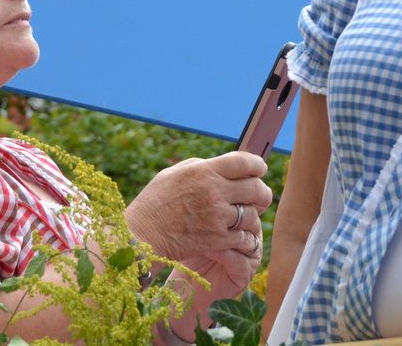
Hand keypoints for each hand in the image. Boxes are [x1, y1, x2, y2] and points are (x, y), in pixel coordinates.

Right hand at [126, 150, 271, 272]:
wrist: (139, 239)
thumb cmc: (153, 205)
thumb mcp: (172, 175)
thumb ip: (199, 166)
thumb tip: (221, 164)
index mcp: (203, 171)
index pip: (244, 162)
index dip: (257, 164)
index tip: (260, 169)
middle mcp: (213, 191)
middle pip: (255, 187)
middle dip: (262, 192)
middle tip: (261, 197)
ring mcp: (216, 216)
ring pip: (252, 213)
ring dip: (252, 216)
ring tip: (245, 218)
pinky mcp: (216, 239)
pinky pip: (244, 236)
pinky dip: (245, 236)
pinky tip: (239, 235)